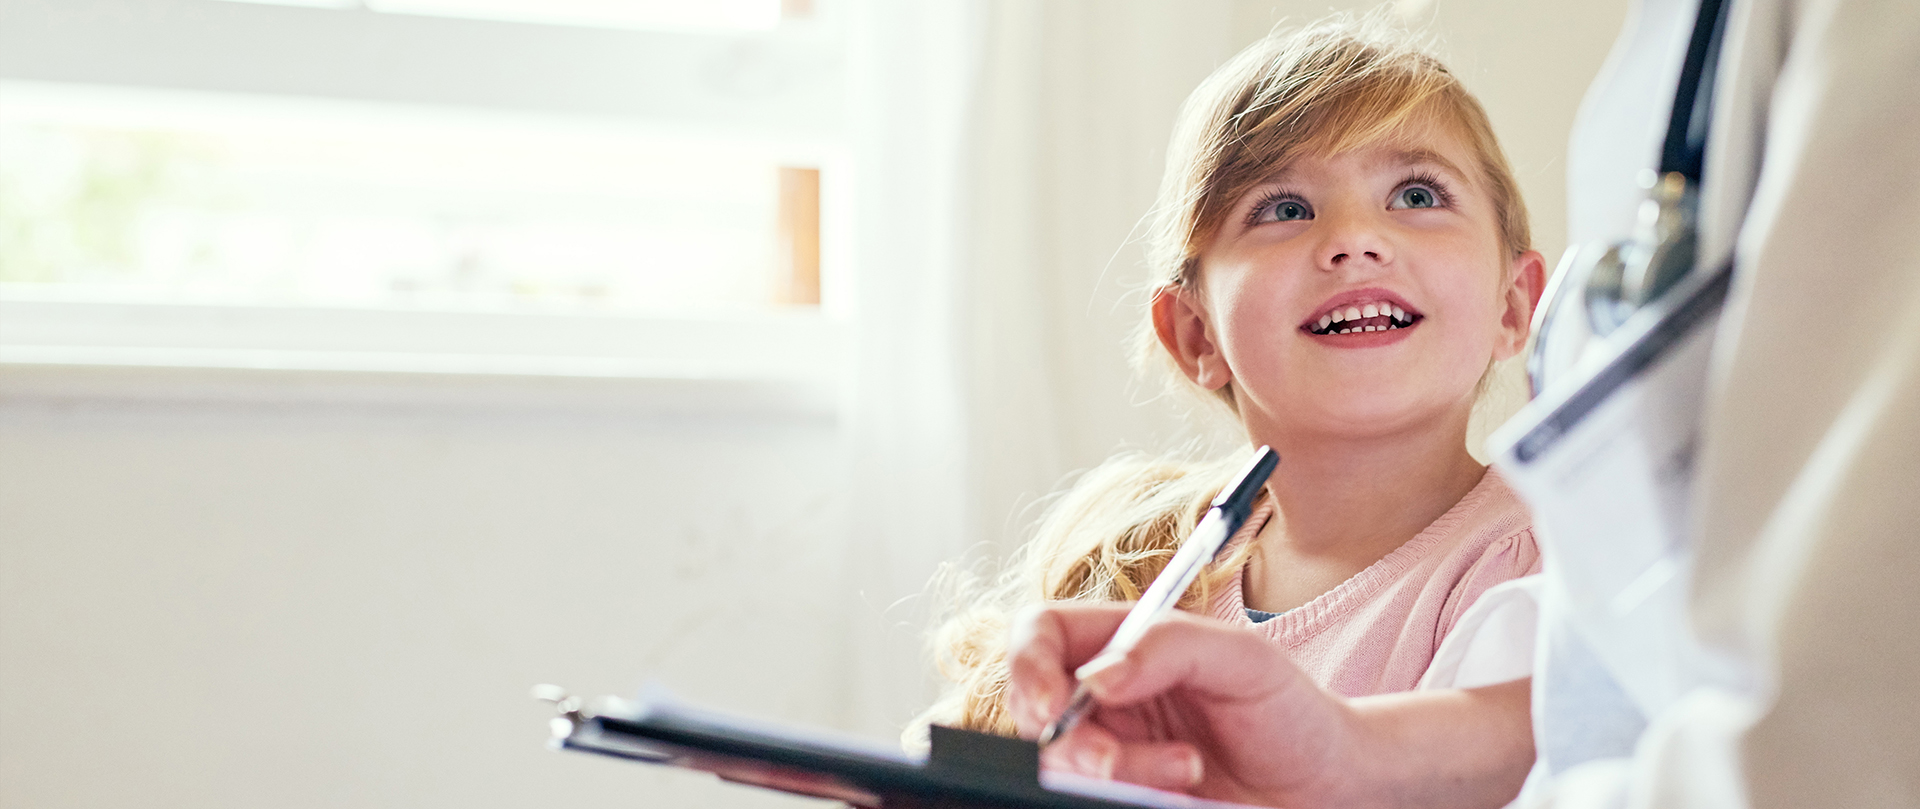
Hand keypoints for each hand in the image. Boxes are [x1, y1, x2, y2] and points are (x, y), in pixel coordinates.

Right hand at [1005, 603, 1534, 808]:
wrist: (1331, 785)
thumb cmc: (1293, 712)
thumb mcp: (1245, 660)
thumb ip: (1169, 646)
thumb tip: (1094, 676)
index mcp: (1124, 642)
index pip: (1041, 633)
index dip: (1027, 665)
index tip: (1051, 707)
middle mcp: (1107, 695)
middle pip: (1036, 708)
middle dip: (1073, 741)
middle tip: (1119, 763)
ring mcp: (1115, 748)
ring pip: (1063, 764)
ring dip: (1117, 772)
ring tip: (1186, 771)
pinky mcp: (1126, 793)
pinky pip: (1089, 796)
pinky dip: (1130, 795)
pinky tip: (1180, 793)